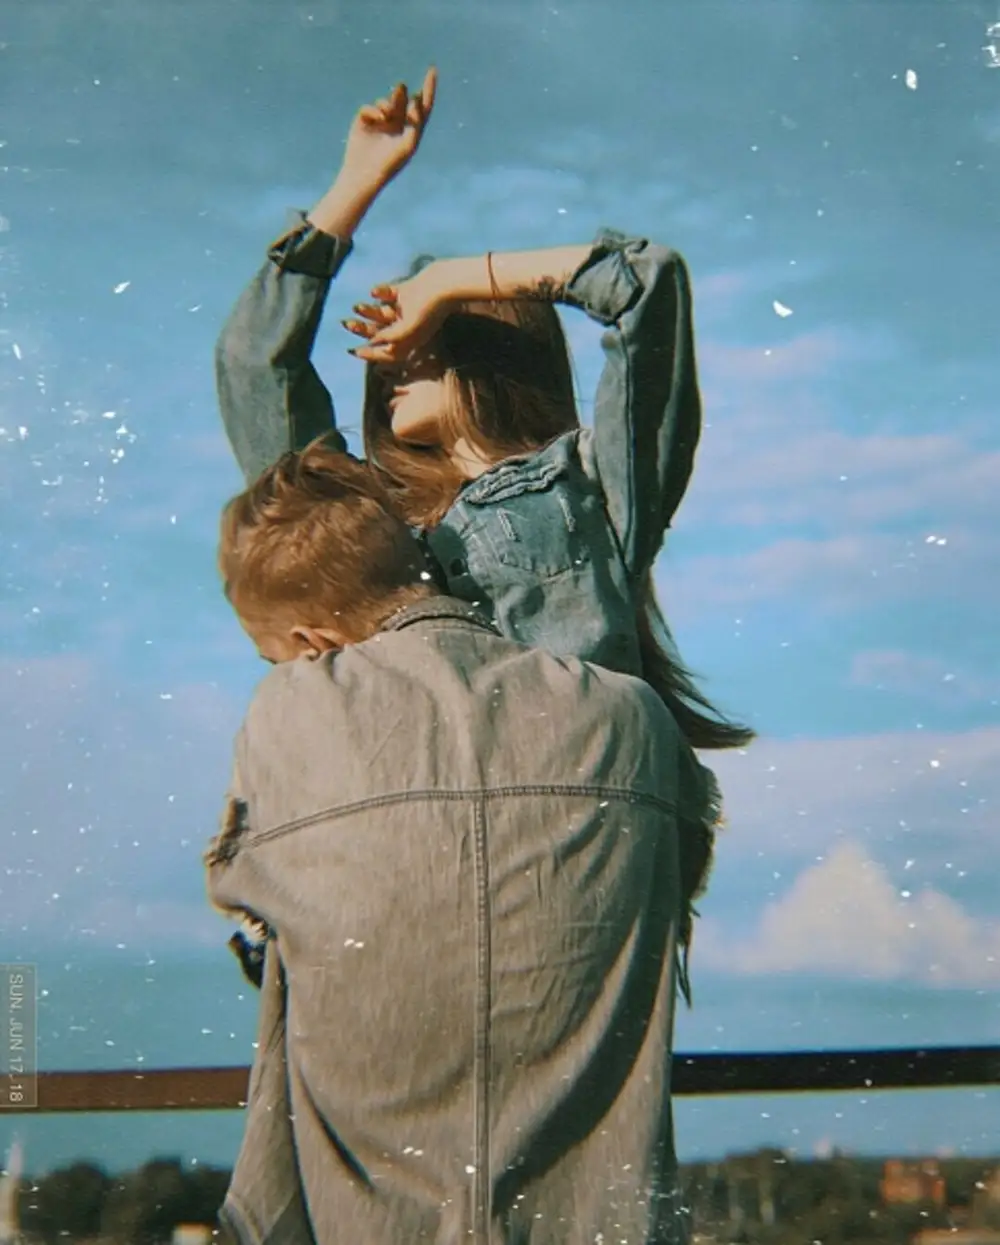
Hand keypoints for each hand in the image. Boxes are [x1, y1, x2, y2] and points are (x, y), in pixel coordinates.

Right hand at [341, 68, 436, 194]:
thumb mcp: (409, 145)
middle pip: (403, 101)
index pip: (423, 106)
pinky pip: (370, 107)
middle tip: (401, 89)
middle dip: (402, 95)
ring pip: (386, 102)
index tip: (432, 70)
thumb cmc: (390, 165)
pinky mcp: (364, 121)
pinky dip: (374, 110)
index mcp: (411, 130)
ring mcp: (380, 122)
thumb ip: (416, 122)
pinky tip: (378, 119)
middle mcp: (397, 124)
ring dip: (388, 104)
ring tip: (386, 114)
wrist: (364, 174)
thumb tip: (416, 97)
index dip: (429, 88)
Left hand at [344, 267, 451, 363]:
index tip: (355, 352)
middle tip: (346, 324)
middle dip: (363, 330)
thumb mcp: (409, 328)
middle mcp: (409, 326)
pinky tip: (374, 291)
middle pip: (382, 332)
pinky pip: (389, 294)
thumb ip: (391, 337)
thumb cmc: (430, 307)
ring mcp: (408, 309)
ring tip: (356, 307)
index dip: (371, 354)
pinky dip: (381, 293)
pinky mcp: (408, 292)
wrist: (446, 282)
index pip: (388, 351)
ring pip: (384, 313)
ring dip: (369, 311)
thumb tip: (373, 341)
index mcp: (411, 339)